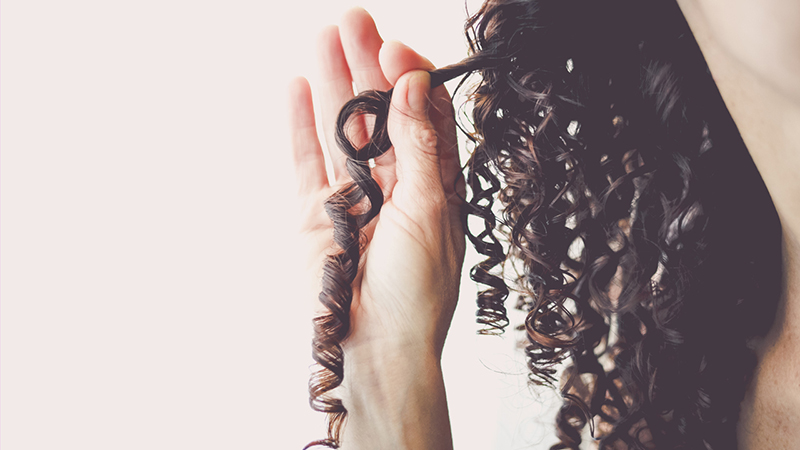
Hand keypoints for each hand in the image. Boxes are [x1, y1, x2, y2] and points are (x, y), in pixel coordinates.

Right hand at [289, 8, 463, 448]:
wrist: (374, 348)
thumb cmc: (416, 291)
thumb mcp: (430, 210)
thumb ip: (419, 145)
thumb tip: (414, 84)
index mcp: (433, 182)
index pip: (423, 116)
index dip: (410, 79)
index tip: (395, 48)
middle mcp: (392, 183)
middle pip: (377, 113)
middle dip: (366, 66)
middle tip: (353, 20)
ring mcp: (349, 194)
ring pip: (338, 127)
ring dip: (331, 82)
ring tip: (323, 36)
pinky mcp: (312, 212)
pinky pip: (303, 159)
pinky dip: (298, 123)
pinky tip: (296, 85)